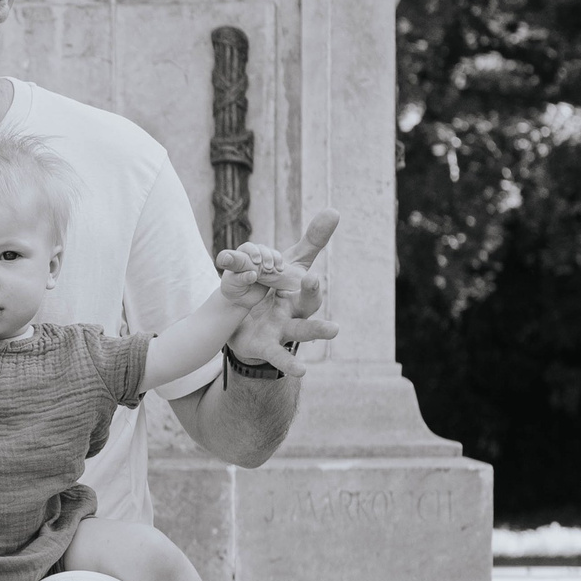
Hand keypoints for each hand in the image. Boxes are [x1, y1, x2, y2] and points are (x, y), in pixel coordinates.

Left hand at [213, 240, 294, 306]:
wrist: (242, 297)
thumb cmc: (234, 289)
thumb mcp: (234, 285)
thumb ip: (241, 278)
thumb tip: (253, 274)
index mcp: (237, 257)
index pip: (246, 248)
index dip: (253, 252)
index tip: (257, 262)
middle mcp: (248, 255)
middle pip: (259, 248)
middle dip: (265, 255)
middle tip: (267, 267)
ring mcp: (260, 259)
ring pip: (268, 252)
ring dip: (273, 259)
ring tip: (273, 269)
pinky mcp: (269, 265)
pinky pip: (276, 259)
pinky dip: (279, 263)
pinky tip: (280, 269)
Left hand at [227, 209, 341, 378]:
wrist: (245, 326)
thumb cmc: (273, 293)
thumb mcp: (286, 266)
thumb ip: (309, 243)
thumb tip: (335, 210)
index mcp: (297, 294)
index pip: (308, 286)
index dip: (309, 282)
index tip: (310, 274)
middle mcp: (294, 313)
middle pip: (309, 306)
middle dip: (314, 296)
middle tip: (318, 284)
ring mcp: (282, 332)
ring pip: (301, 332)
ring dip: (317, 332)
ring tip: (335, 330)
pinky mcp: (266, 347)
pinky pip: (278, 355)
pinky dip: (289, 362)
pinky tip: (302, 371)